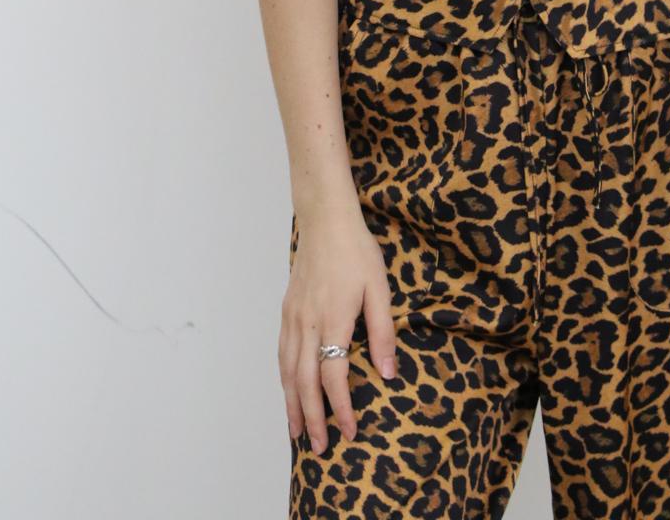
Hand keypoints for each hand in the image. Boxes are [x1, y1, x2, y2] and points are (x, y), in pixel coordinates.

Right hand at [278, 198, 395, 453]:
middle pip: (305, 382)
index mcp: (333, 320)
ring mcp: (293, 317)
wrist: (325, 220)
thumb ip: (382, 333)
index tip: (350, 432)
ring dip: (292, 404)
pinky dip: (284, 378)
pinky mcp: (287, 310)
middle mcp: (308, 324)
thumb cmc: (357, 252)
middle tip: (320, 448)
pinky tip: (289, 390)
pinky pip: (282, 353)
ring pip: (288, 370)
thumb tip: (387, 374)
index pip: (334, 376)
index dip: (341, 408)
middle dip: (312, 418)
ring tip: (297, 432)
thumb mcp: (379, 289)